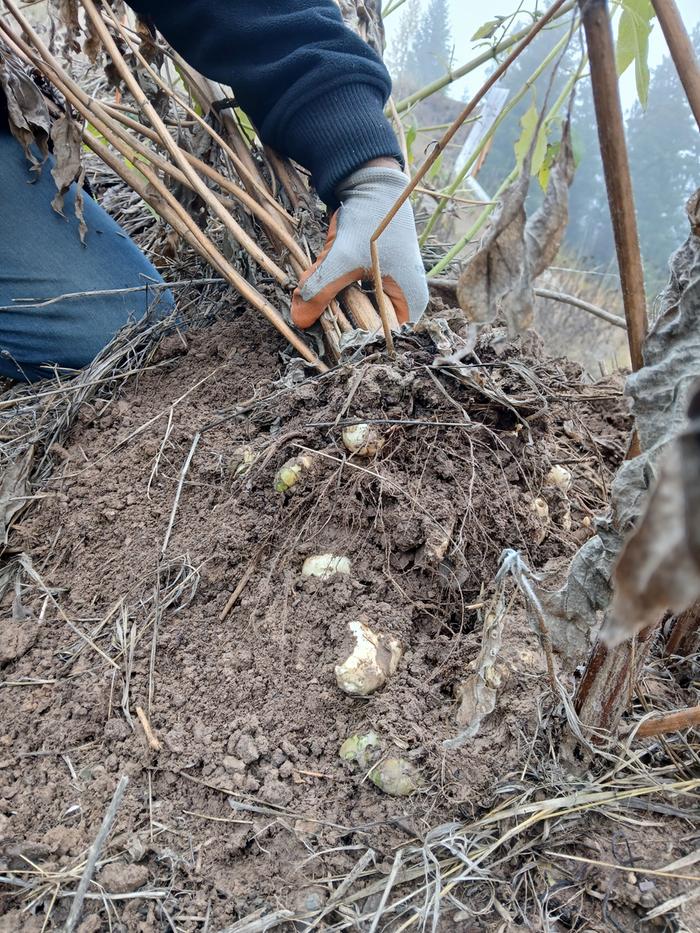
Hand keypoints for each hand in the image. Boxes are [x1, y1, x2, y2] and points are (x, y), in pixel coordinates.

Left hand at [291, 162, 427, 328]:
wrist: (371, 184)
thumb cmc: (370, 221)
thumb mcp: (342, 259)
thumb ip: (320, 291)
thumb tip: (299, 320)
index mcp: (409, 303)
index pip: (381, 340)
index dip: (351, 340)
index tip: (326, 335)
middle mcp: (403, 300)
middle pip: (364, 324)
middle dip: (335, 312)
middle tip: (314, 304)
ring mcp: (388, 289)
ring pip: (352, 308)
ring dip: (331, 295)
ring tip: (324, 271)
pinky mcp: (373, 278)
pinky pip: (349, 292)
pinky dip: (333, 283)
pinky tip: (326, 266)